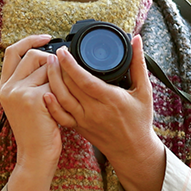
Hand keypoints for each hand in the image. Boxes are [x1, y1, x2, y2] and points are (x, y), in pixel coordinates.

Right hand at [0, 35, 63, 190]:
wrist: (37, 156)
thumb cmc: (39, 131)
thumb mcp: (29, 103)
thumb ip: (32, 81)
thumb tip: (52, 57)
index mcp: (4, 86)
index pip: (12, 52)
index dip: (30, 41)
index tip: (46, 37)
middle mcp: (8, 87)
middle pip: (33, 56)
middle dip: (52, 63)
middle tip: (61, 78)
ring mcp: (18, 92)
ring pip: (47, 69)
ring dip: (59, 79)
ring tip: (60, 99)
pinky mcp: (32, 98)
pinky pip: (55, 82)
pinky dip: (63, 92)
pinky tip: (61, 107)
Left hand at [44, 35, 165, 190]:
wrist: (133, 151)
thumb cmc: (140, 121)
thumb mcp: (144, 90)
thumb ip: (138, 63)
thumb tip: (136, 39)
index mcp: (110, 99)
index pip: (85, 80)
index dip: (70, 65)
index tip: (63, 51)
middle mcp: (94, 110)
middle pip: (69, 87)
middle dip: (58, 68)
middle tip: (54, 53)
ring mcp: (84, 120)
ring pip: (62, 99)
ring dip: (52, 81)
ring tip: (49, 65)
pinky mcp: (78, 127)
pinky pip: (61, 116)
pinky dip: (51, 105)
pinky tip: (45, 92)